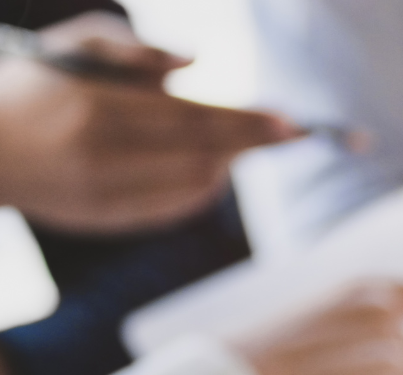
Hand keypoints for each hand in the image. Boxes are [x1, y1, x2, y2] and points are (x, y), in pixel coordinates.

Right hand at [0, 14, 297, 231]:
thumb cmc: (33, 86)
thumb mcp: (72, 48)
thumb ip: (134, 49)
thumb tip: (196, 63)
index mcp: (96, 109)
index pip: (192, 118)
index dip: (245, 122)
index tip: (288, 121)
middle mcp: (102, 157)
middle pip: (201, 154)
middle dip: (251, 144)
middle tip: (292, 134)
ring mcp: (104, 195)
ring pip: (193, 186)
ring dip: (229, 165)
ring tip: (243, 144)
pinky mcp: (106, 220)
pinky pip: (174, 210)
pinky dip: (202, 190)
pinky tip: (212, 170)